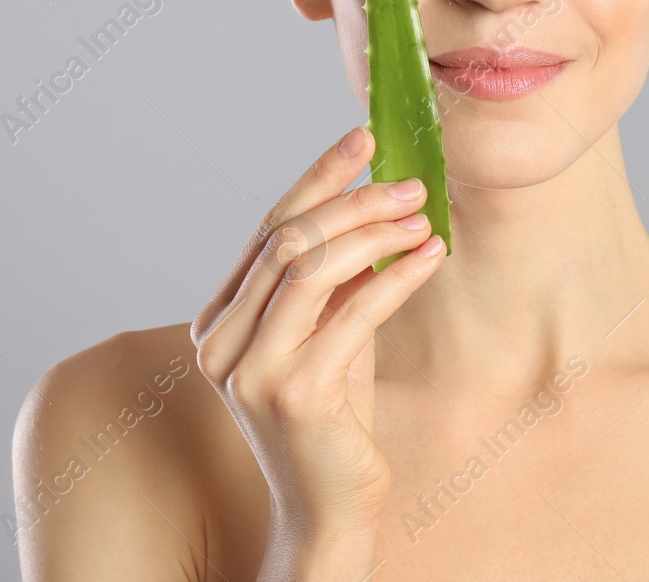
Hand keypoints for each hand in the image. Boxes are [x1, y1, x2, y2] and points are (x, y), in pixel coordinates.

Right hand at [192, 125, 446, 564]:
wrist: (329, 509)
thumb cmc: (332, 420)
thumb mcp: (328, 334)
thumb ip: (334, 281)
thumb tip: (374, 206)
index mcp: (219, 320)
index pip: (268, 227)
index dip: (318, 177)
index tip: (363, 139)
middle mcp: (222, 342)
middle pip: (288, 239)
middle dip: (354, 199)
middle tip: (410, 182)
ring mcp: (252, 369)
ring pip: (311, 266)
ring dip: (375, 232)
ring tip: (422, 217)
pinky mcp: (295, 394)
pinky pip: (351, 312)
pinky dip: (395, 276)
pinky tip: (429, 258)